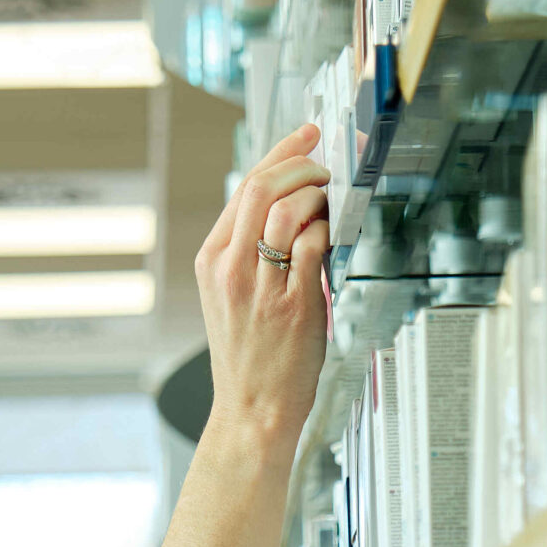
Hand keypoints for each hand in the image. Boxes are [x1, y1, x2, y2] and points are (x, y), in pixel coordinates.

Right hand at [194, 123, 330, 446]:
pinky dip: (328, 230)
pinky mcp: (291, 304)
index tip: (306, 136)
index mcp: (212, 260)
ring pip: (287, 210)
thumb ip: (253, 252)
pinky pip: (313, 246)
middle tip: (325, 165)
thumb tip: (292, 207)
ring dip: (318, 195)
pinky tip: (334, 236)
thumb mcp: (234, 296)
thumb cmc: (250, 357)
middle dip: (302, 164)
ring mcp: (259, 286)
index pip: (244, 187)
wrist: (252, 410)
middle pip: (262, 187)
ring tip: (332, 204)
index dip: (280, 153)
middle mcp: (229, 267)